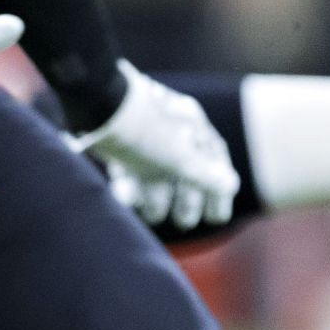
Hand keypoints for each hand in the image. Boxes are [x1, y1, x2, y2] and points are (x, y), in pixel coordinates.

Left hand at [72, 62, 238, 231]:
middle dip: (186, 199)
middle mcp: (171, 128)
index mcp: (193, 126)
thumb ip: (204, 175)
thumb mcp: (180, 158)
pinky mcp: (118, 143)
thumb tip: (230, 185)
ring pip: (155, 172)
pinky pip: (129, 169)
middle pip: (184, 169)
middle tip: (184, 223)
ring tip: (153, 217)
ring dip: (155, 197)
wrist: (99, 106)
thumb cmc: (147, 133)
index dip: (217, 191)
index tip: (217, 218)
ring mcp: (143, 136)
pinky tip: (125, 203)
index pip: (214, 160)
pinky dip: (129, 188)